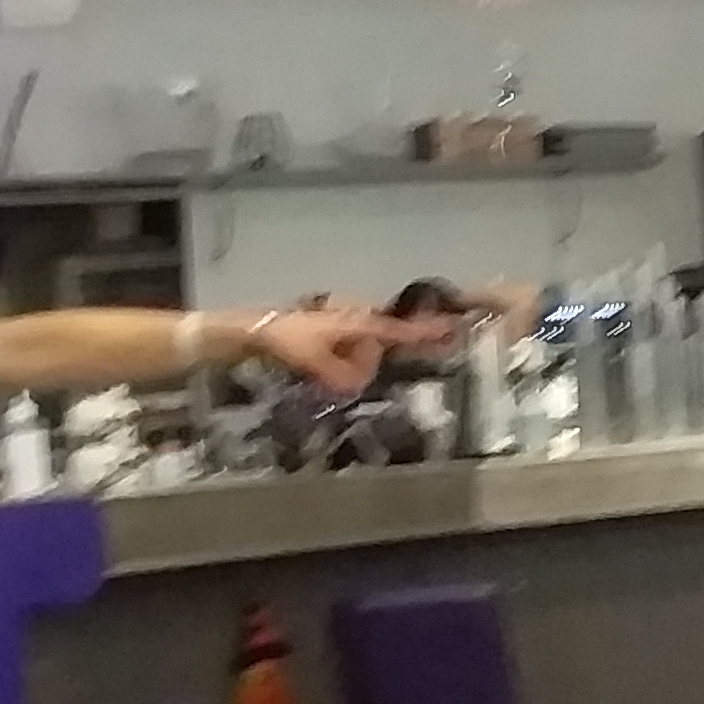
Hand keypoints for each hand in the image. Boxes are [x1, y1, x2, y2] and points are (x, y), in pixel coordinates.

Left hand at [247, 308, 451, 395]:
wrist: (250, 331)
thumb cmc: (284, 340)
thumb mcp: (313, 361)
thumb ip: (342, 374)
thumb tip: (359, 384)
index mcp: (356, 322)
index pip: (397, 329)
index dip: (424, 332)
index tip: (453, 329)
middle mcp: (355, 319)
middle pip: (378, 346)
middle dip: (365, 363)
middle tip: (336, 378)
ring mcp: (342, 325)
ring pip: (361, 351)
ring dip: (347, 364)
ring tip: (320, 373)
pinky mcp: (330, 333)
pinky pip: (348, 350)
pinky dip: (341, 361)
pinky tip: (321, 368)